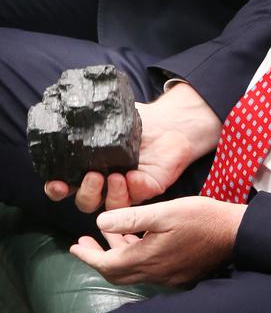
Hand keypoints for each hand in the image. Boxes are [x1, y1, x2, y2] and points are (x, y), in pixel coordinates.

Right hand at [45, 82, 221, 213]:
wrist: (172, 122)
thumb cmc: (140, 122)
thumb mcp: (111, 117)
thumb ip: (91, 118)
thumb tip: (71, 105)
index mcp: (90, 168)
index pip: (66, 186)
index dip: (57, 189)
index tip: (56, 183)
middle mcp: (106, 183)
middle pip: (86, 202)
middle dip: (86, 193)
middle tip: (93, 176)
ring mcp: (127, 189)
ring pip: (112, 207)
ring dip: (110, 195)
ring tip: (114, 176)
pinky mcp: (148, 189)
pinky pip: (138, 196)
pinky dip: (134, 188)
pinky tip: (132, 176)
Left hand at [69, 196, 245, 285]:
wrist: (236, 234)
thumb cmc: (201, 218)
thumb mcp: (164, 211)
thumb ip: (131, 219)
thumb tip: (101, 222)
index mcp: (147, 258)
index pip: (107, 264)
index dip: (88, 256)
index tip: (74, 245)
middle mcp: (155, 273)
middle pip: (117, 272)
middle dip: (98, 258)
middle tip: (85, 243)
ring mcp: (168, 277)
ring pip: (133, 271)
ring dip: (117, 255)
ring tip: (109, 235)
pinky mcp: (180, 275)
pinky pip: (148, 269)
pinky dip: (135, 256)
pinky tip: (138, 241)